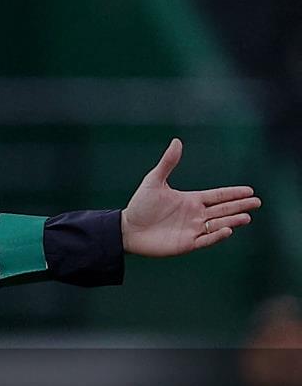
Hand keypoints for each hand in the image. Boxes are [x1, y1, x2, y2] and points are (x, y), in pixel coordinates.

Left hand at [122, 138, 260, 256]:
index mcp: (190, 200)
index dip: (233, 194)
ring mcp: (192, 230)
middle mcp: (195, 215)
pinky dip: (216, 236)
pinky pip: (206, 240)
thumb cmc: (140, 205)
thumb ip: (168, 163)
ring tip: (247, 216)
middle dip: (240, 206)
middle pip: (223, 210)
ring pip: (218, 224)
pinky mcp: (187, 243)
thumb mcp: (154, 181)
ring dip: (232, 221)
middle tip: (257, 203)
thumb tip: (177, 141)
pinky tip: (227, 229)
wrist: (127, 228)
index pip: (217, 196)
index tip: (249, 191)